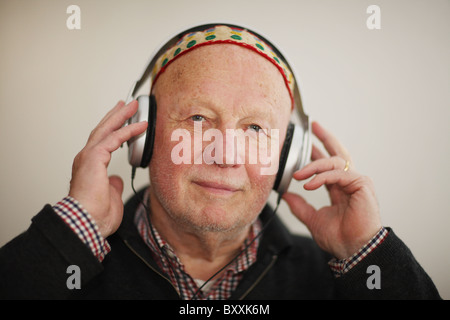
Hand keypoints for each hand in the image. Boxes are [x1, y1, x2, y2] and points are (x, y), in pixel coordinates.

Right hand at [68, 100, 147, 237]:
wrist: (85, 221)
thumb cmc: (95, 214)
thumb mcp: (110, 196)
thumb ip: (113, 185)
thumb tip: (117, 179)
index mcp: (90, 166)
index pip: (102, 142)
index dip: (114, 129)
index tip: (124, 121)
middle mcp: (87, 157)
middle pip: (103, 130)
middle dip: (116, 116)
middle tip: (127, 105)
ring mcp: (89, 156)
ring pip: (107, 130)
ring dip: (121, 116)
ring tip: (133, 106)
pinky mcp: (94, 157)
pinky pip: (114, 139)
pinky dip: (127, 130)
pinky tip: (139, 125)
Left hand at [282, 121, 381, 258]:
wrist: (353, 250)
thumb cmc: (340, 238)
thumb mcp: (313, 219)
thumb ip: (300, 206)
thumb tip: (286, 195)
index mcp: (339, 188)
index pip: (328, 165)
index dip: (318, 152)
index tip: (308, 142)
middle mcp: (349, 182)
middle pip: (337, 153)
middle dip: (325, 138)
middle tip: (314, 126)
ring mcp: (357, 182)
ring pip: (334, 162)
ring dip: (313, 165)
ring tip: (298, 174)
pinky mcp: (361, 184)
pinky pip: (337, 174)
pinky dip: (321, 177)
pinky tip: (309, 184)